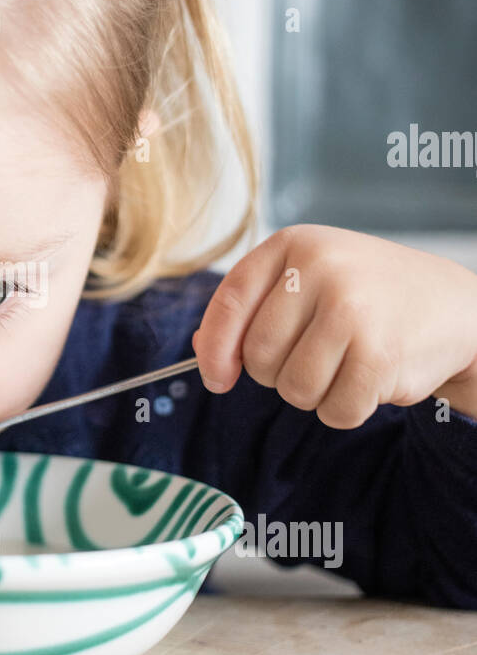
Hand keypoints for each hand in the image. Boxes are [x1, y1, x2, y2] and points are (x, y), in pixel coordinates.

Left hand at [192, 225, 476, 427]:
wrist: (453, 305)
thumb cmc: (367, 295)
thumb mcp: (307, 278)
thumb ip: (253, 307)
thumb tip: (203, 348)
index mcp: (293, 244)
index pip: (229, 303)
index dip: (214, 349)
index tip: (218, 378)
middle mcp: (319, 269)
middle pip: (259, 357)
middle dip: (279, 373)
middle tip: (317, 356)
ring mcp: (350, 309)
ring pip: (294, 389)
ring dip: (315, 394)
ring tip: (347, 363)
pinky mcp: (379, 353)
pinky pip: (335, 410)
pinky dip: (346, 409)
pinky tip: (369, 379)